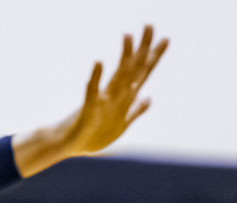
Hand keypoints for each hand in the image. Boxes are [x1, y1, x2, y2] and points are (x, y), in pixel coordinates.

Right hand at [13, 26, 168, 176]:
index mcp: (125, 97)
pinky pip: (92, 91)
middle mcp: (115, 94)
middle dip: (143, 48)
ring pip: (116, 76)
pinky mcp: (89, 109)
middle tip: (150, 25)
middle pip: (133, 68)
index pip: (143, 73)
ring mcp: (102, 99)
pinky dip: (95, 78)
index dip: (154, 57)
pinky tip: (99, 63)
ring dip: (123, 58)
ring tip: (128, 36)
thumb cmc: (95, 133)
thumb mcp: (122, 123)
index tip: (166, 39)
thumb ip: (136, 110)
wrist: (70, 144)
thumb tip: (148, 98)